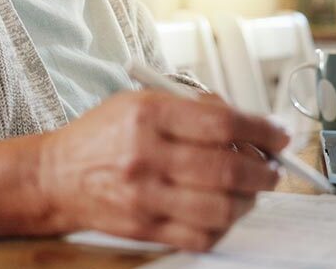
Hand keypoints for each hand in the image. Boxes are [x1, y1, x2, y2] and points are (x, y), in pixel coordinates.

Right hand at [0, 90, 288, 253]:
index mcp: (149, 113)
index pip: (222, 122)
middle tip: (273, 168)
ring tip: (253, 191)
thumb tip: (248, 124)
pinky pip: (200, 235)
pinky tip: (227, 212)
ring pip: (220, 207)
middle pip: (226, 169)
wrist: (56, 175)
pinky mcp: (143, 227)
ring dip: (249, 201)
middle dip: (263, 170)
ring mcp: (144, 196)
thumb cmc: (105, 133)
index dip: (261, 130)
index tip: (279, 134)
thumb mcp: (142, 100)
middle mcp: (146, 154)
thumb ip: (193, 107)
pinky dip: (225, 226)